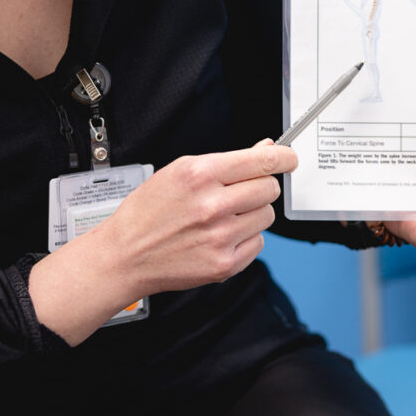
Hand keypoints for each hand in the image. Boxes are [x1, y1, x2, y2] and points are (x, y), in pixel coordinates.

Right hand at [29, 141, 295, 343]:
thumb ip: (226, 162)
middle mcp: (212, 205)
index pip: (261, 161)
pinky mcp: (225, 264)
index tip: (289, 158)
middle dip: (260, 187)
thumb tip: (265, 150)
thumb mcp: (179, 171)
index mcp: (199, 174)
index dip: (283, 158)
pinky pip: (258, 243)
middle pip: (269, 189)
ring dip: (252, 214)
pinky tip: (221, 237)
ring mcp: (220, 237)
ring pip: (267, 216)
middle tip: (241, 192)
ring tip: (223, 217)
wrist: (125, 255)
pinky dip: (246, 238)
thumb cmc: (148, 212)